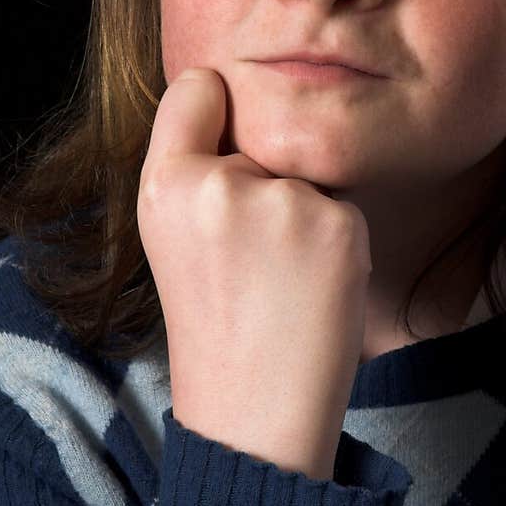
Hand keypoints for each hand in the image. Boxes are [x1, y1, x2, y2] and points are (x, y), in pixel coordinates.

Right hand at [137, 67, 371, 479]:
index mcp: (162, 188)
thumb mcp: (171, 237)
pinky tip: (313, 290)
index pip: (196, 88)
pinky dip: (336, 244)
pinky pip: (342, 207)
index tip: (222, 140)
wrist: (254, 416)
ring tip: (280, 283)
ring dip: (302, 217)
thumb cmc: (214, 322)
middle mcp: (219, 186)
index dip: (214, 110)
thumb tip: (231, 88)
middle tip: (248, 263)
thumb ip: (193, 168)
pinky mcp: (338, 226)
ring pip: (304, 177)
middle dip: (261, 185)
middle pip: (259, 140)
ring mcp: (283, 205)